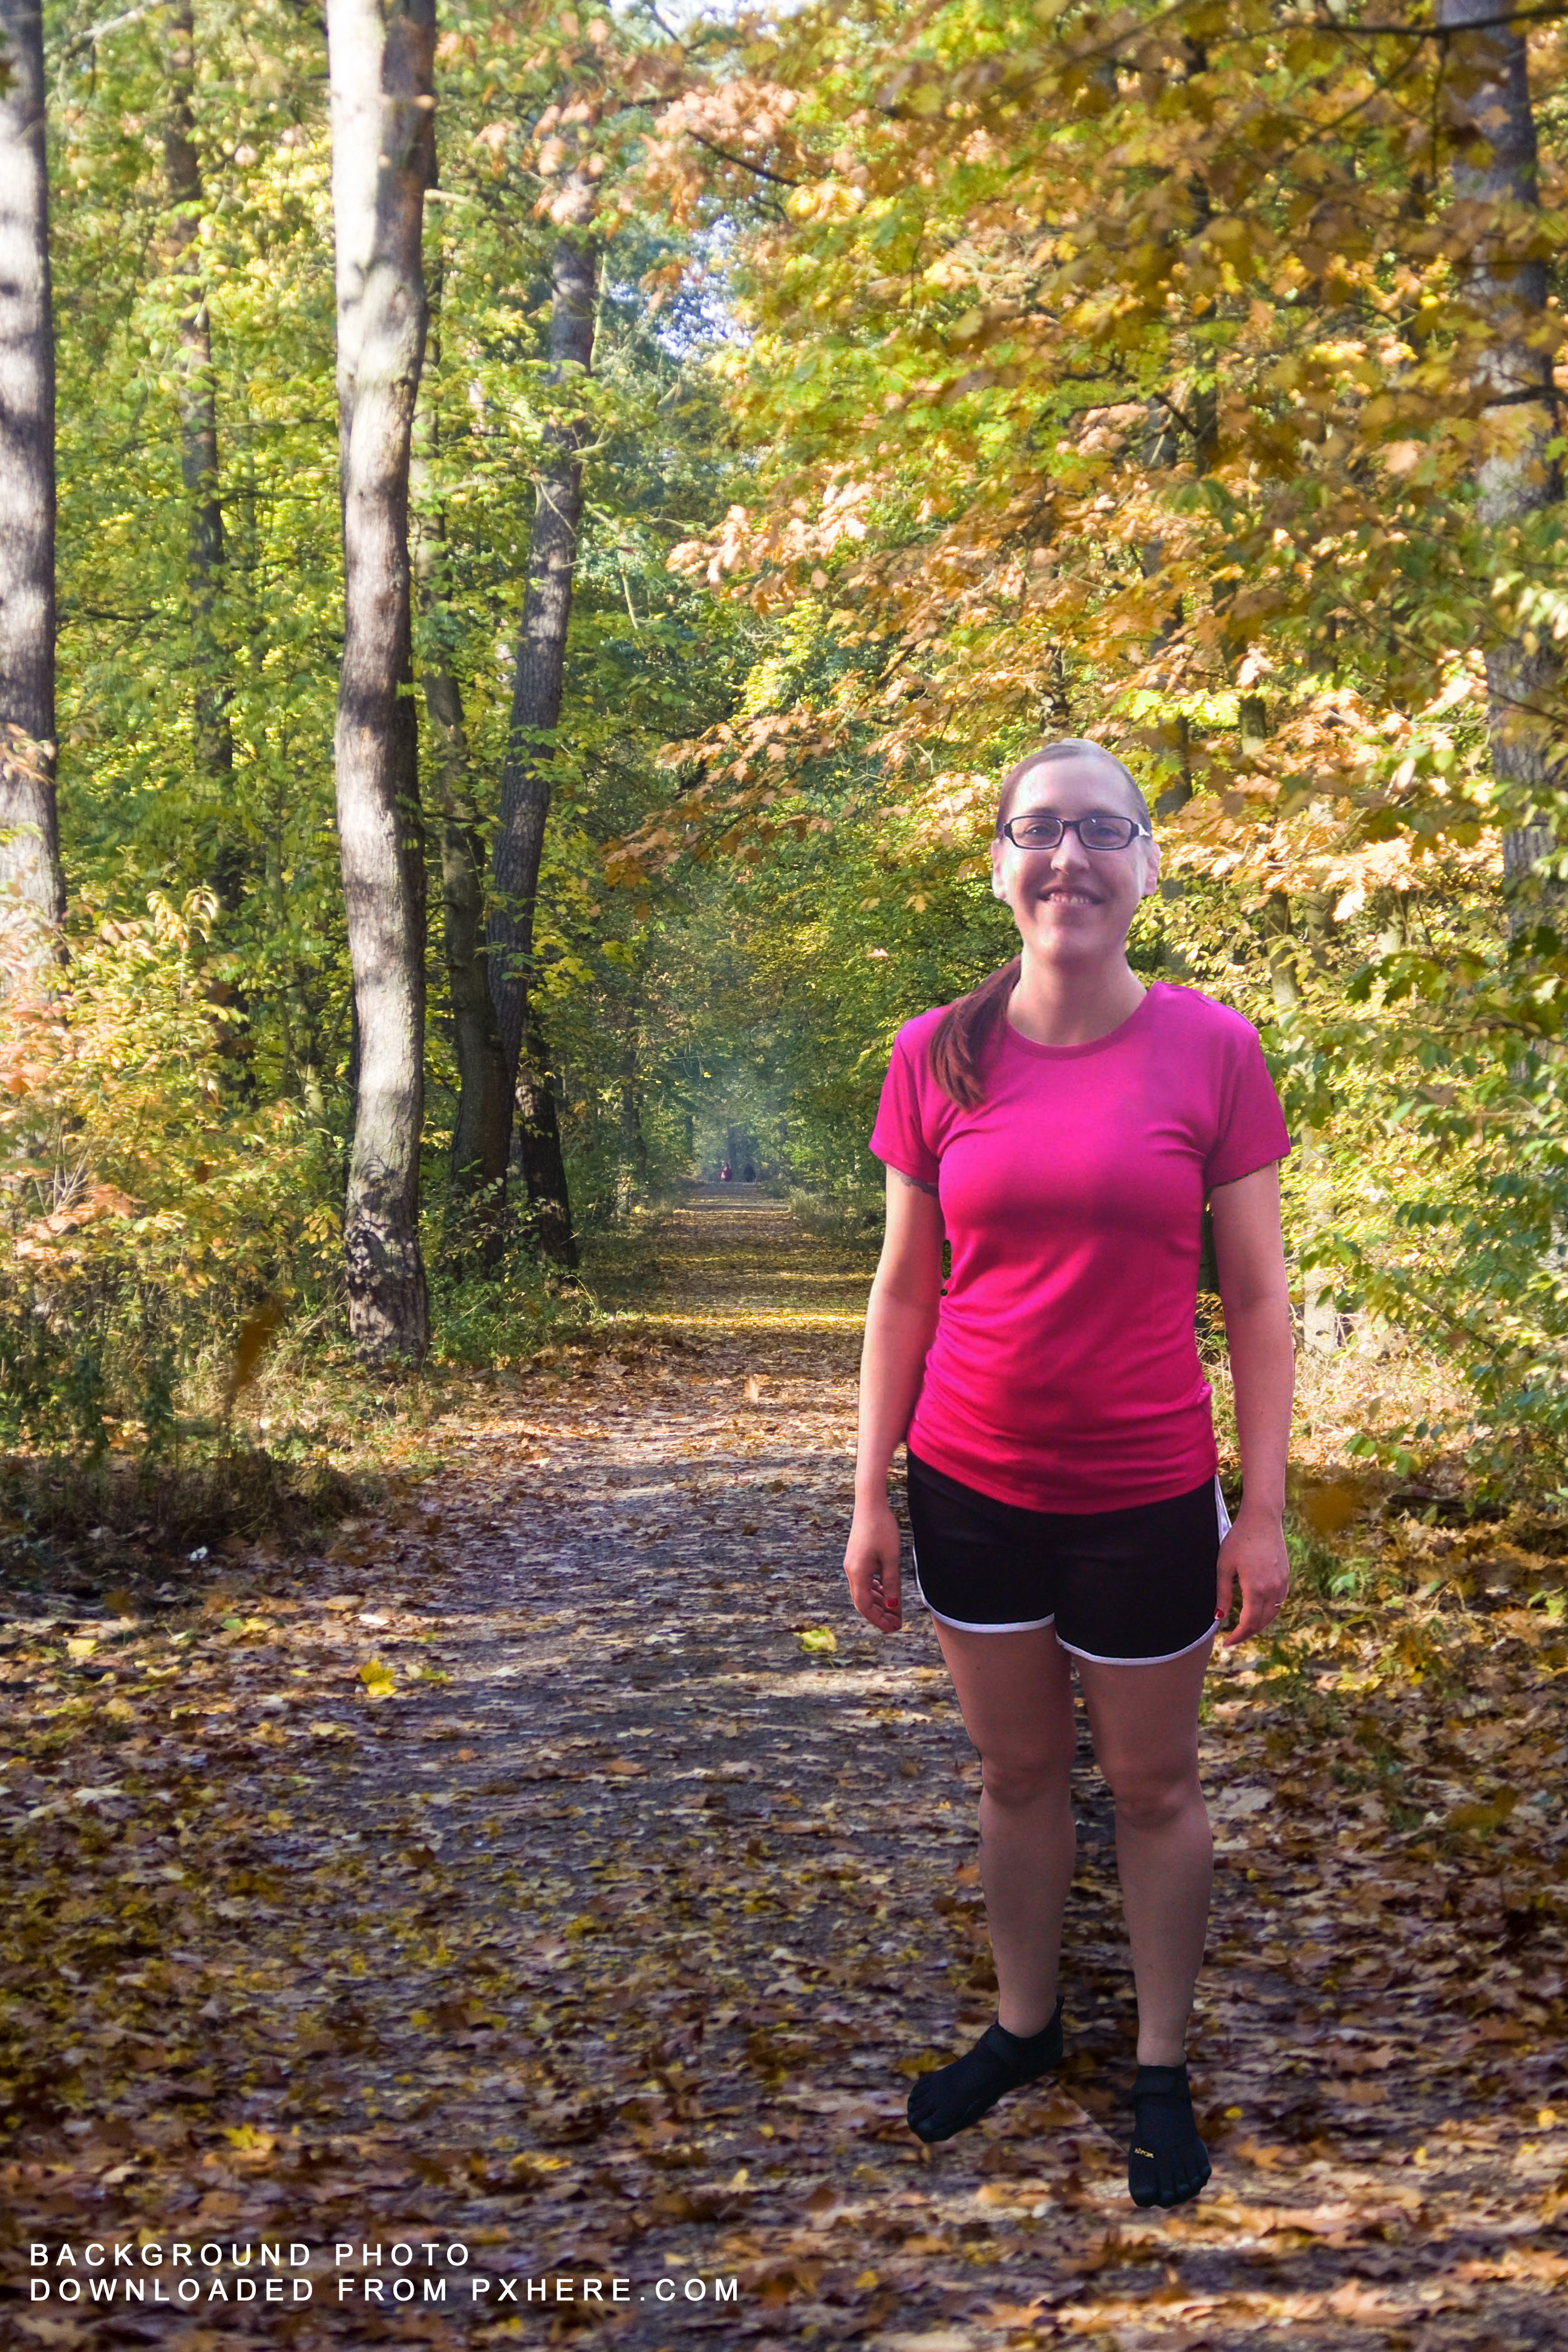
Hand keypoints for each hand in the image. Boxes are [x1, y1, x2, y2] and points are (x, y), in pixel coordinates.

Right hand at [845, 1497, 902, 1631]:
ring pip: (864, 1591)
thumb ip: (892, 1584)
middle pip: (863, 1601)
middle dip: (879, 1614)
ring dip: (878, 1602)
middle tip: (896, 1623)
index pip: (865, 1606)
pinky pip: (864, 1581)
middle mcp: (851, 1571)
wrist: (870, 1505)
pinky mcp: (856, 1558)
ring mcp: (852, 1564)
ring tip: (894, 1610)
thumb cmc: (882, 1529)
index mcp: (858, 1574)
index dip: (879, 1620)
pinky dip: (875, 1590)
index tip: (894, 1628)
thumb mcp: (891, 1559)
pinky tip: (886, 1591)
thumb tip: (894, 1607)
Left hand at [1215, 1506, 1288, 1648]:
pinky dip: (1270, 1612)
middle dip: (1247, 1634)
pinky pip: (1279, 1602)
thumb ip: (1222, 1594)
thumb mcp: (1224, 1566)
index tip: (1226, 1644)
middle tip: (1233, 1640)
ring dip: (1259, 1625)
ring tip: (1244, 1629)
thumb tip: (1218, 1617)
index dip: (1237, 1636)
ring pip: (1273, 1614)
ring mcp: (1282, 1583)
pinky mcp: (1285, 1576)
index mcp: (1255, 1588)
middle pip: (1262, 1622)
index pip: (1248, 1622)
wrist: (1262, 1519)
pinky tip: (1259, 1613)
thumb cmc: (1239, 1540)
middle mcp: (1272, 1589)